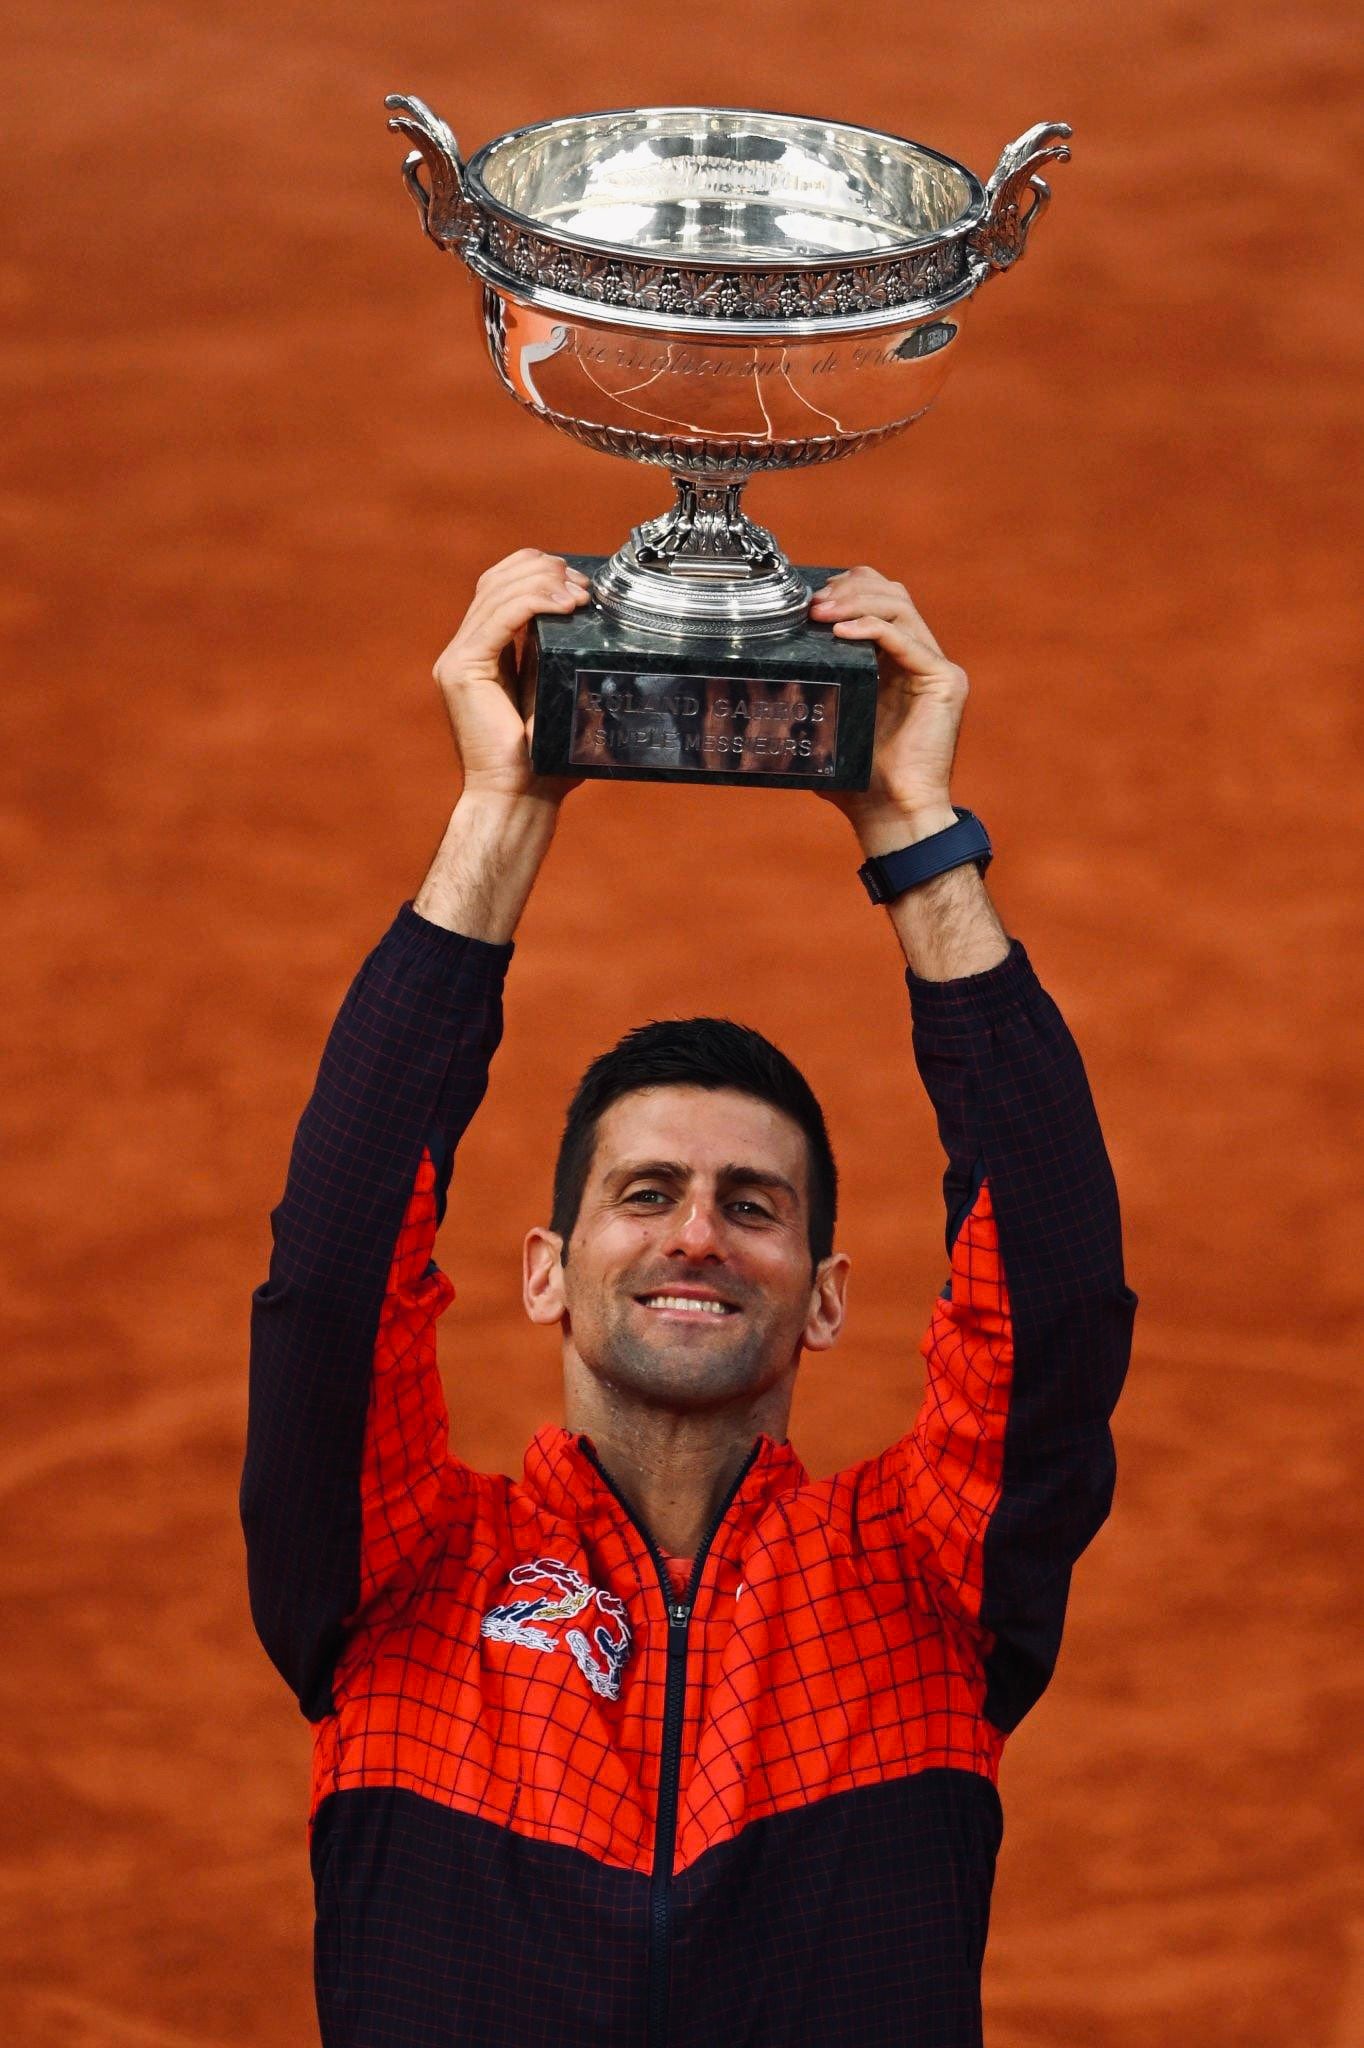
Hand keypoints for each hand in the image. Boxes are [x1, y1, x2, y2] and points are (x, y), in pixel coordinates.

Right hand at [433, 550, 592, 802]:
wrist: (521, 798)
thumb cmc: (545, 759)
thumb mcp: (558, 695)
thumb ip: (561, 658)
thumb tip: (594, 622)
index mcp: (482, 652)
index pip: (501, 587)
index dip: (538, 570)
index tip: (581, 584)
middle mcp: (463, 650)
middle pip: (496, 579)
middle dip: (544, 570)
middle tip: (585, 586)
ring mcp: (457, 659)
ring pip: (497, 591)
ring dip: (544, 582)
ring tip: (580, 594)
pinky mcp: (461, 670)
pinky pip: (498, 618)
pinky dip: (533, 602)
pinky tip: (564, 605)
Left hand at [808, 567, 968, 841]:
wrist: (891, 816)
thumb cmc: (858, 781)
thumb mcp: (824, 725)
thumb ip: (807, 695)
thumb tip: (758, 679)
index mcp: (893, 662)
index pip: (877, 600)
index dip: (845, 588)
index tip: (806, 600)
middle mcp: (919, 658)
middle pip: (891, 592)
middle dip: (849, 587)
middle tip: (811, 604)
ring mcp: (935, 668)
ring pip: (900, 606)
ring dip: (856, 601)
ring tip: (820, 613)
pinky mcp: (945, 681)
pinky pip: (907, 640)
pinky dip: (873, 629)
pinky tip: (841, 633)